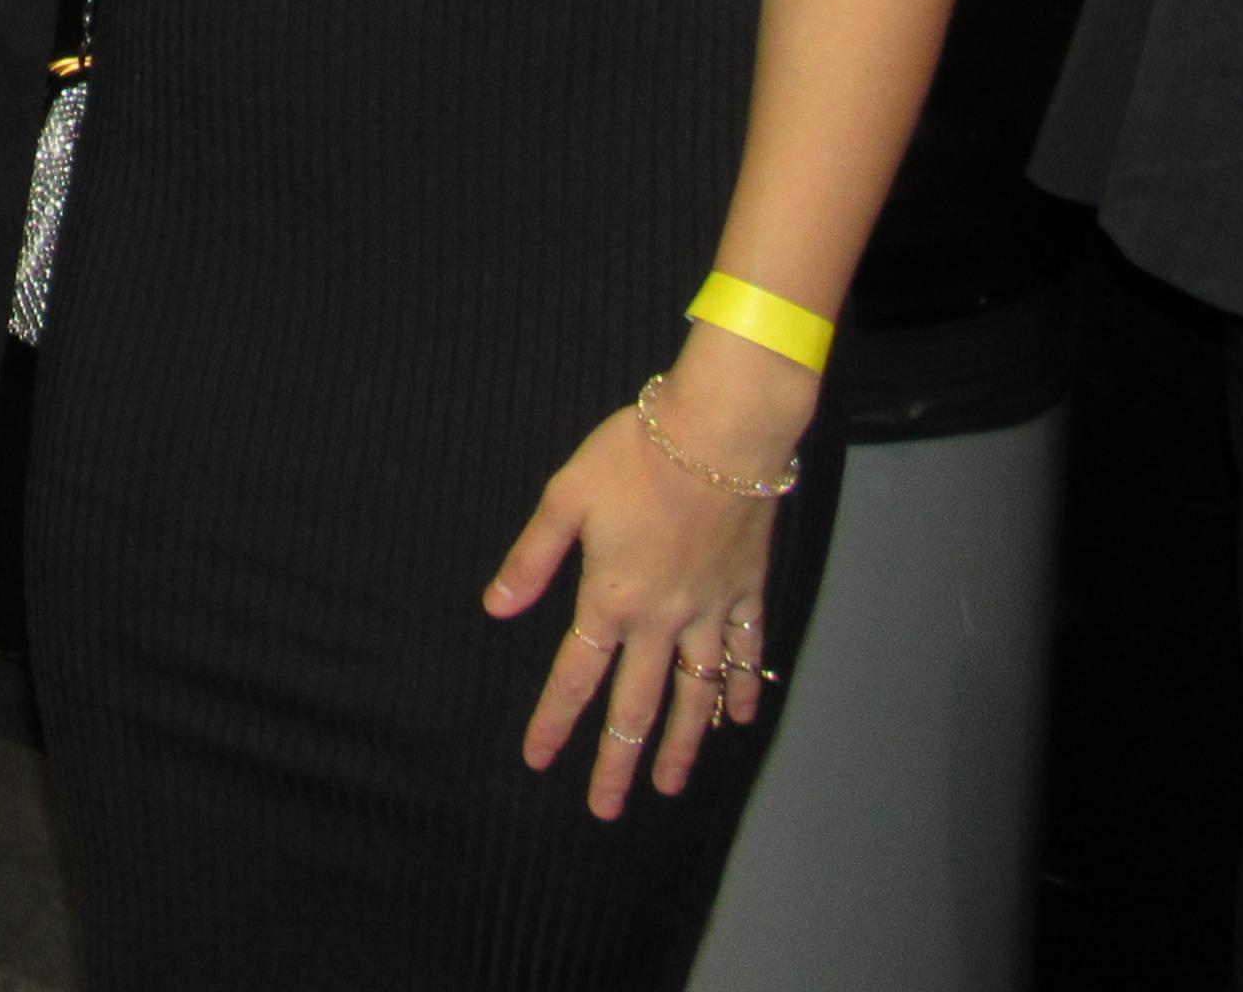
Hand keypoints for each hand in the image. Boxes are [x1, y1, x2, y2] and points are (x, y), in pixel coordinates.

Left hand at [482, 327, 814, 814]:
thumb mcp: (566, 497)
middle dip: (618, 762)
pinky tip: (740, 718)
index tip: (539, 761)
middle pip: (638, 706)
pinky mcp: (747, 591)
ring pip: (696, 694)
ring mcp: (712, 610)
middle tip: (605, 810)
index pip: (575, 676)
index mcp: (611, 598)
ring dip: (683, 744)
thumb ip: (532, 558)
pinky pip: (747, 654)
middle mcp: (663, 619)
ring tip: (671, 787)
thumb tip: (495, 607)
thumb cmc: (634, 456)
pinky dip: (744, 689)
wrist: (720, 433)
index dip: (554, 722)